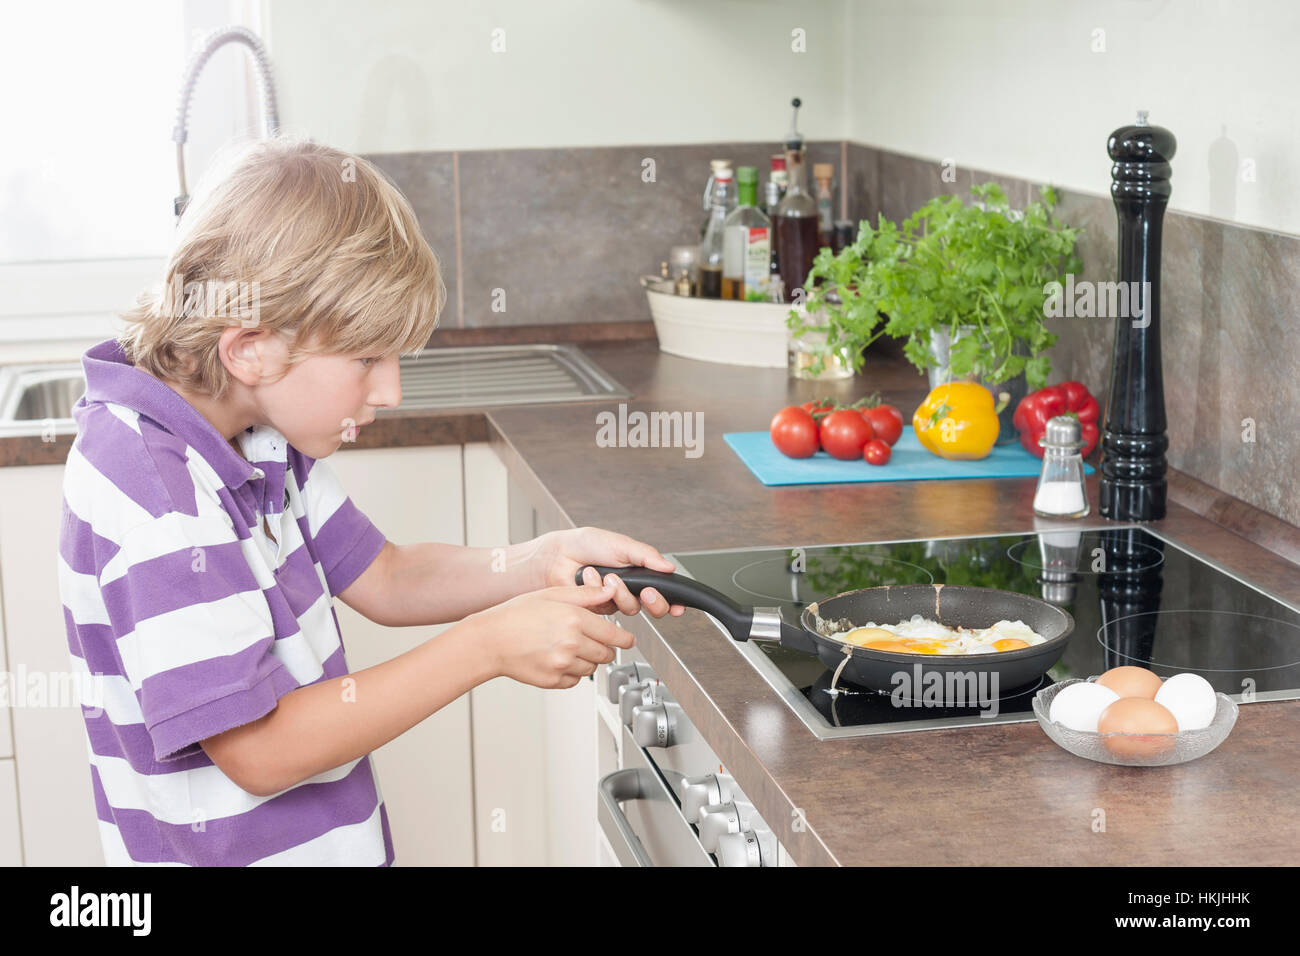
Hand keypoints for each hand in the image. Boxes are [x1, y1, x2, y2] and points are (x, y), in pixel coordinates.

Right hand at [472, 579, 634, 688]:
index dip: (624, 638)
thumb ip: (585, 595)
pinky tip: (556, 658)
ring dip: (587, 660)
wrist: (490, 640)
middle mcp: (571, 644)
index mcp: (575, 619)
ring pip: (592, 668)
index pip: (616, 636)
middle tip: (590, 640)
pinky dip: (571, 672)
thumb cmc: (516, 615)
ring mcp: (562, 664)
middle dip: (604, 648)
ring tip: (567, 647)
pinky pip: (575, 680)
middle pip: (607, 654)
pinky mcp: (553, 681)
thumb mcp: (552, 594)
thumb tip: (610, 591)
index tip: (626, 639)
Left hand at [538, 526, 686, 619]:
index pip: (663, 591)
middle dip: (654, 602)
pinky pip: (608, 608)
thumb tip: (669, 566)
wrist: (558, 555)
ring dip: (621, 592)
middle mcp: (629, 588)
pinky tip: (590, 578)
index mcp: (638, 572)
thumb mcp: (622, 544)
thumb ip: (647, 556)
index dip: (673, 601)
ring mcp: (614, 600)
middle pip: (654, 607)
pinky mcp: (598, 609)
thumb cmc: (586, 545)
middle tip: (647, 592)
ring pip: (631, 608)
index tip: (679, 606)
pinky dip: (599, 591)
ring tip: (608, 576)